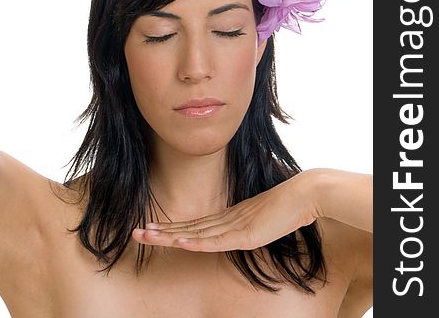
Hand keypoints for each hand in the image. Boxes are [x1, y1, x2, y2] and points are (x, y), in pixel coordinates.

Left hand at [131, 170, 318, 252]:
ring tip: (145, 236)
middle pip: (188, 228)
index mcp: (229, 217)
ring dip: (168, 236)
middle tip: (135, 232)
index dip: (172, 228)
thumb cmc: (287, 207)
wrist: (303, 195)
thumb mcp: (263, 221)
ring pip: (194, 234)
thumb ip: (250, 226)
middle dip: (160, 232)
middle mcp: (226, 220)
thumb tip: (244, 232)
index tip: (151, 228)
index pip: (194, 226)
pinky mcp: (244, 234)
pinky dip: (195, 242)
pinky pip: (215, 241)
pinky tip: (178, 243)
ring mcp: (233, 226)